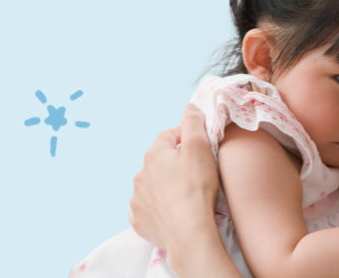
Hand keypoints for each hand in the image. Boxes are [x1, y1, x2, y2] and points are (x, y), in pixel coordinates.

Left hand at [129, 104, 219, 251]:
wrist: (188, 231)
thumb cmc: (196, 187)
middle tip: (195, 170)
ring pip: (151, 186)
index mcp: (154, 155)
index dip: (184, 135)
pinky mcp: (140, 221)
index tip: (199, 141)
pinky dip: (157, 207)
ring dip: (164, 185)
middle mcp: (140, 175)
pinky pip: (146, 209)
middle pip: (158, 161)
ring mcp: (137, 200)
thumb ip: (193, 123)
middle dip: (174, 162)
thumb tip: (189, 107)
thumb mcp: (200, 147)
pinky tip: (171, 211)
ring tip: (184, 193)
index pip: (168, 136)